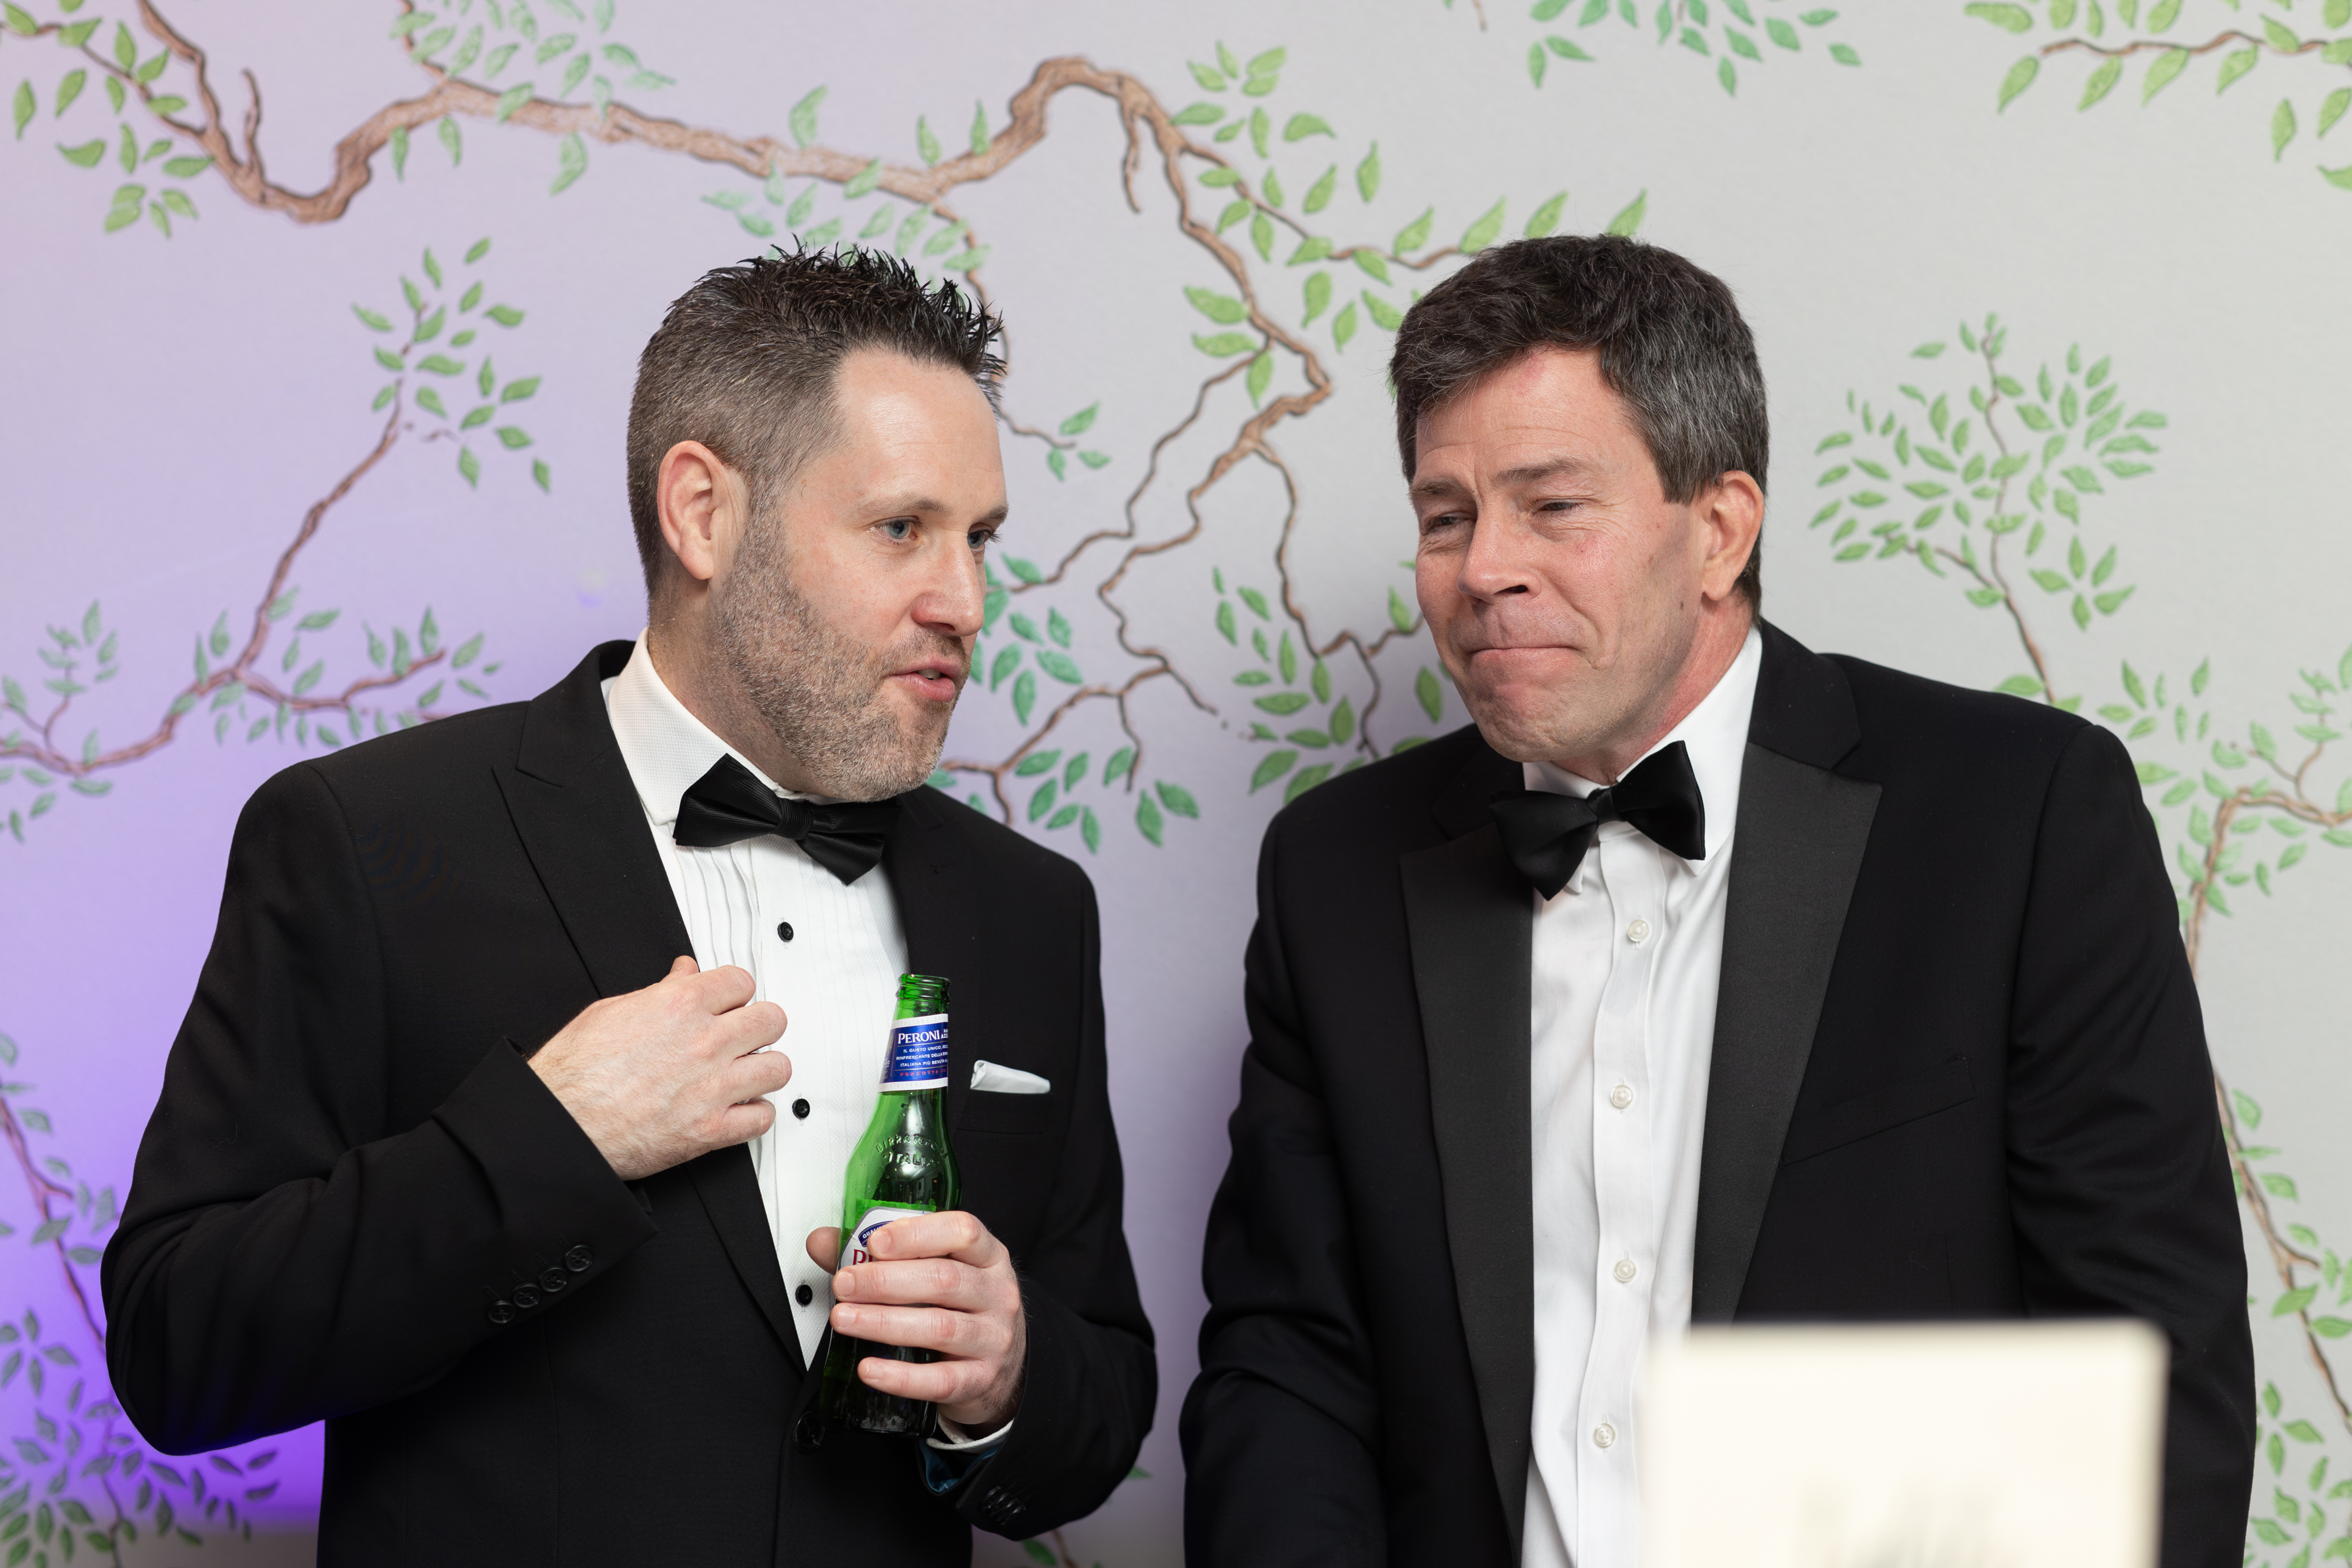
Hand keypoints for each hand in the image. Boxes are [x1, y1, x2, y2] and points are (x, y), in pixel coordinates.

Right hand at [530, 956, 788, 1181]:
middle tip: (743, 1036)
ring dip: (763, 1070)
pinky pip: (761, 1119)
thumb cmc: (573, 1073)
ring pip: (777, 1068)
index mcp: (680, 1005)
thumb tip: (685, 972)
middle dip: (758, 1026)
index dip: (735, 993)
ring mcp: (711, 1087)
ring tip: (745, 1073)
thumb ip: (660, 990)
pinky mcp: (710, 1130)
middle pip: (771, 1020)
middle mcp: (703, 1043)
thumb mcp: (610, 1011)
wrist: (559, 1124)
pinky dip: (754, 1115)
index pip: (742, 981)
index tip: (729, 1004)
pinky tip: (738, 1110)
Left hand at [806, 1211, 1026, 1430]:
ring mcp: (994, 1338)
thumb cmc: (962, 1311)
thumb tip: (824, 1241)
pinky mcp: (981, 1379)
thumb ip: (879, 1256)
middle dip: (885, 1281)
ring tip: (845, 1319)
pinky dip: (900, 1376)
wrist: (998, 1370)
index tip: (875, 1243)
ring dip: (884, 1322)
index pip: (962, 1231)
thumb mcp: (935, 1273)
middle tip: (845, 1284)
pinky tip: (869, 1369)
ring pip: (939, 1327)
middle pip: (944, 1280)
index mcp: (987, 1256)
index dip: (916, 1235)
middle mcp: (997, 1293)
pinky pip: (940, 1379)